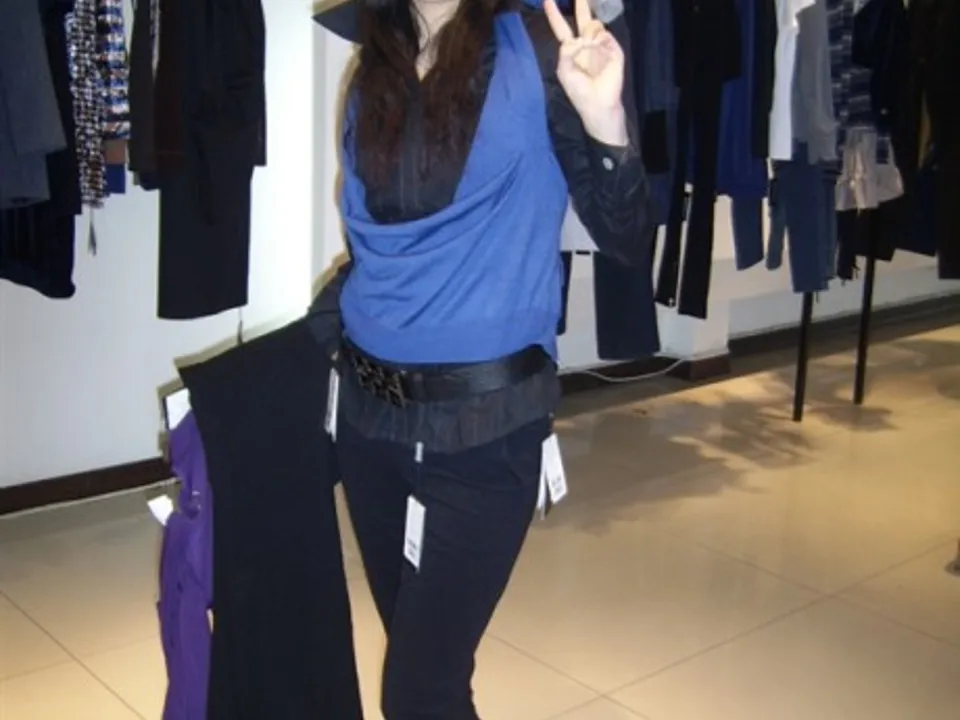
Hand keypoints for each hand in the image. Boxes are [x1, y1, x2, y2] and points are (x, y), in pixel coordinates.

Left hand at [544, 0, 627, 145]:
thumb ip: (565, 52)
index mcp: (570, 49)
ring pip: (594, 25)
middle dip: (581, 3)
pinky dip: (599, 40)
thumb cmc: (579, 90)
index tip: (547, 0)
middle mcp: (585, 43)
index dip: (554, 14)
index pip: (561, 28)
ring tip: (588, 46)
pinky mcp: (613, 49)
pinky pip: (605, 34)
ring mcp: (600, 45)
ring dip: (588, 32)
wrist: (598, 103)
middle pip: (582, 18)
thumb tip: (578, 39)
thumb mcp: (564, 72)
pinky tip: (597, 47)